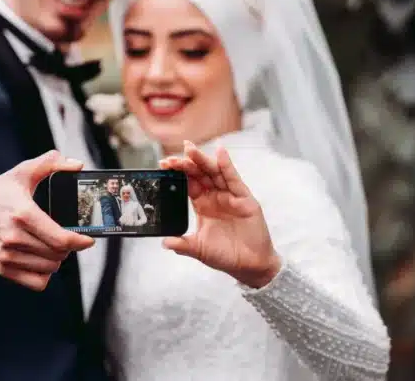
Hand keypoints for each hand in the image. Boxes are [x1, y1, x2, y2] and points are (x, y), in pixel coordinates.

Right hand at [0, 150, 93, 290]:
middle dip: (69, 247)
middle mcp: (14, 237)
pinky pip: (37, 282)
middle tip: (67, 237)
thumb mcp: (22, 172)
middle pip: (58, 254)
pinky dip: (45, 274)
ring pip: (50, 268)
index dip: (80, 241)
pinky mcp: (4, 268)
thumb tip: (77, 164)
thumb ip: (51, 163)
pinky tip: (42, 259)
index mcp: (23, 214)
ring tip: (52, 245)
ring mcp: (8, 255)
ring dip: (58, 259)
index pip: (60, 238)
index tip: (88, 239)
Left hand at [159, 141, 281, 288]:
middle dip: (186, 164)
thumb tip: (164, 242)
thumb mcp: (199, 249)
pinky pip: (234, 179)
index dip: (177, 173)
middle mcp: (215, 196)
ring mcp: (230, 195)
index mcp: (203, 204)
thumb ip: (182, 244)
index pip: (188, 183)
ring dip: (202, 160)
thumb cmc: (225, 255)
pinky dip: (227, 165)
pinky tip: (220, 153)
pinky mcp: (244, 198)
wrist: (249, 266)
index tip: (164, 165)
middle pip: (199, 174)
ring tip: (190, 149)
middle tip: (173, 157)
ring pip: (214, 172)